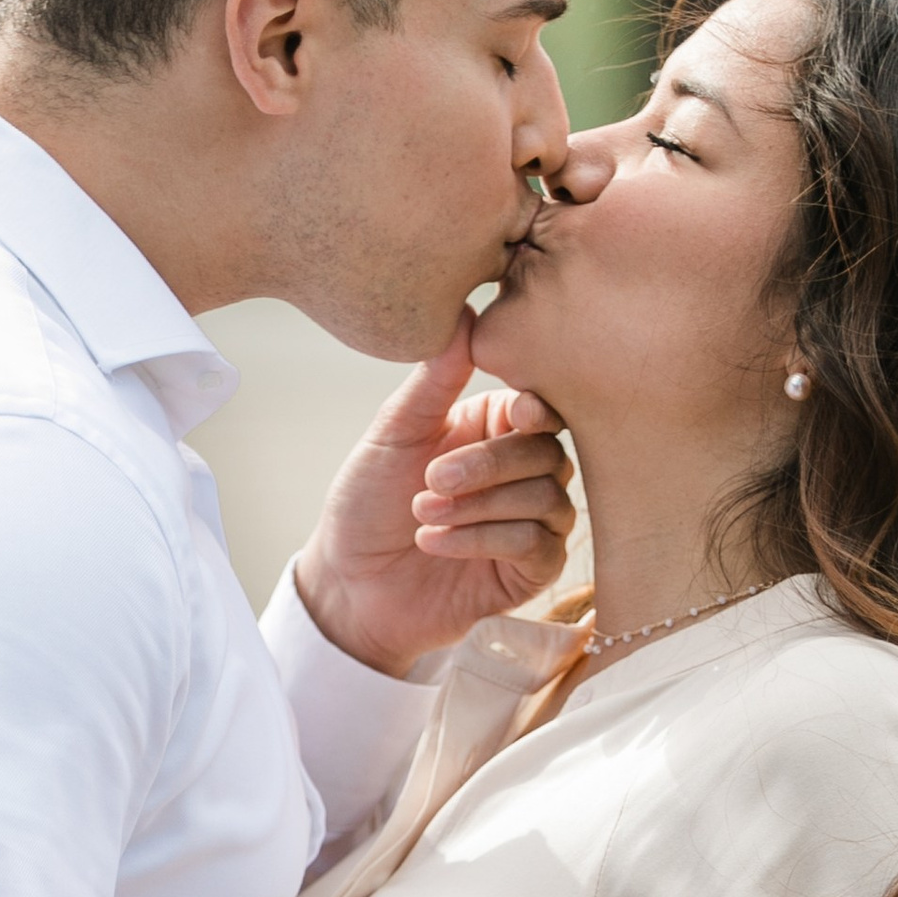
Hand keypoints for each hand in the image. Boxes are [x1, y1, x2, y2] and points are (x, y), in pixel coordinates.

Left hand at [290, 323, 574, 677]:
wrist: (348, 583)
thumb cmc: (367, 504)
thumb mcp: (394, 433)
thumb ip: (435, 380)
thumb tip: (466, 313)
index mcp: (493, 430)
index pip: (542, 410)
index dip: (535, 411)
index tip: (511, 416)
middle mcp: (521, 473)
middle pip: (549, 454)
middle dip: (489, 466)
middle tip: (431, 481)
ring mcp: (530, 523)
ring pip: (548, 500)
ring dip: (481, 507)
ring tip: (423, 515)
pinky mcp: (529, 572)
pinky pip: (539, 547)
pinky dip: (484, 541)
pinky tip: (432, 543)